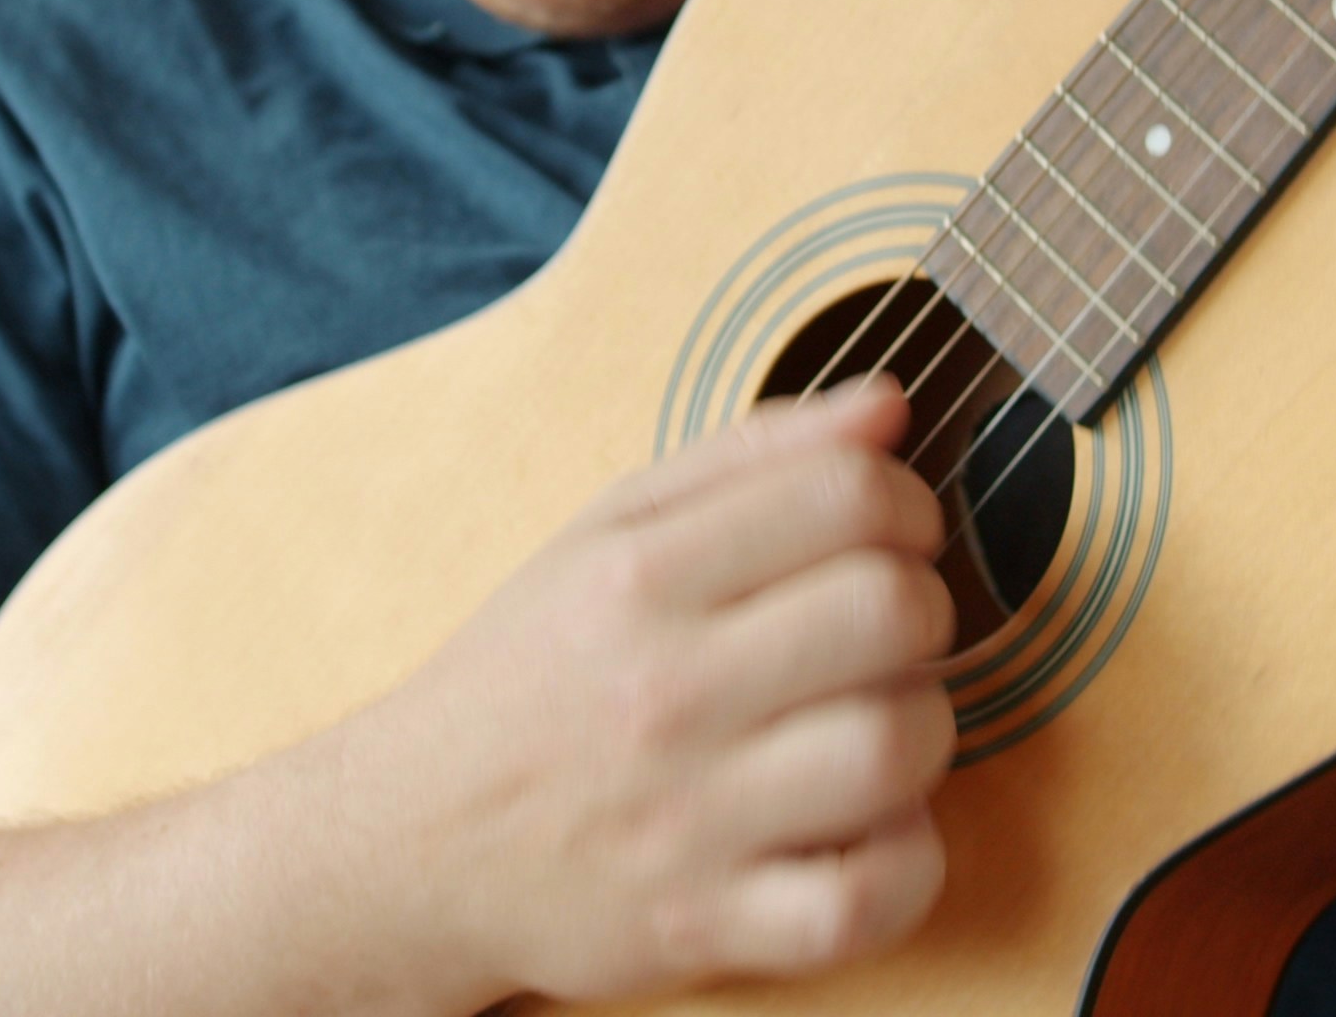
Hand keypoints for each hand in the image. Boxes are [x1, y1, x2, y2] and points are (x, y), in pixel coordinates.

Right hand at [357, 375, 958, 1001]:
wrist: (412, 844)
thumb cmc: (532, 675)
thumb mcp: (608, 532)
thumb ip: (752, 456)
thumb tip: (889, 407)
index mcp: (637, 577)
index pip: (845, 495)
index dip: (904, 504)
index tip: (890, 535)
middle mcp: (662, 692)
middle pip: (892, 612)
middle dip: (923, 609)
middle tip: (885, 632)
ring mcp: (687, 819)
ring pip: (896, 749)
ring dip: (919, 730)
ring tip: (873, 724)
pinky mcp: (705, 927)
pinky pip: (867, 898)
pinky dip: (903, 864)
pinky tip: (869, 828)